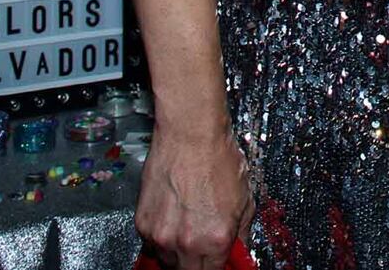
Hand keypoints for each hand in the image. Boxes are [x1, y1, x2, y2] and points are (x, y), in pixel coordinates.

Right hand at [136, 126, 254, 269]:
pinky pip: (151, 243)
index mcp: (215, 240)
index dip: (216, 267)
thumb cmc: (217, 157)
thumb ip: (241, 234)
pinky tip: (173, 218)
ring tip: (187, 228)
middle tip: (202, 247)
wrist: (190, 133)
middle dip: (197, 264)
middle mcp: (186, 242)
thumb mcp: (245, 199)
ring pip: (167, 261)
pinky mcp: (143, 223)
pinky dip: (161, 237)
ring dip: (177, 253)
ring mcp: (161, 234)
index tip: (217, 261)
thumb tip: (239, 251)